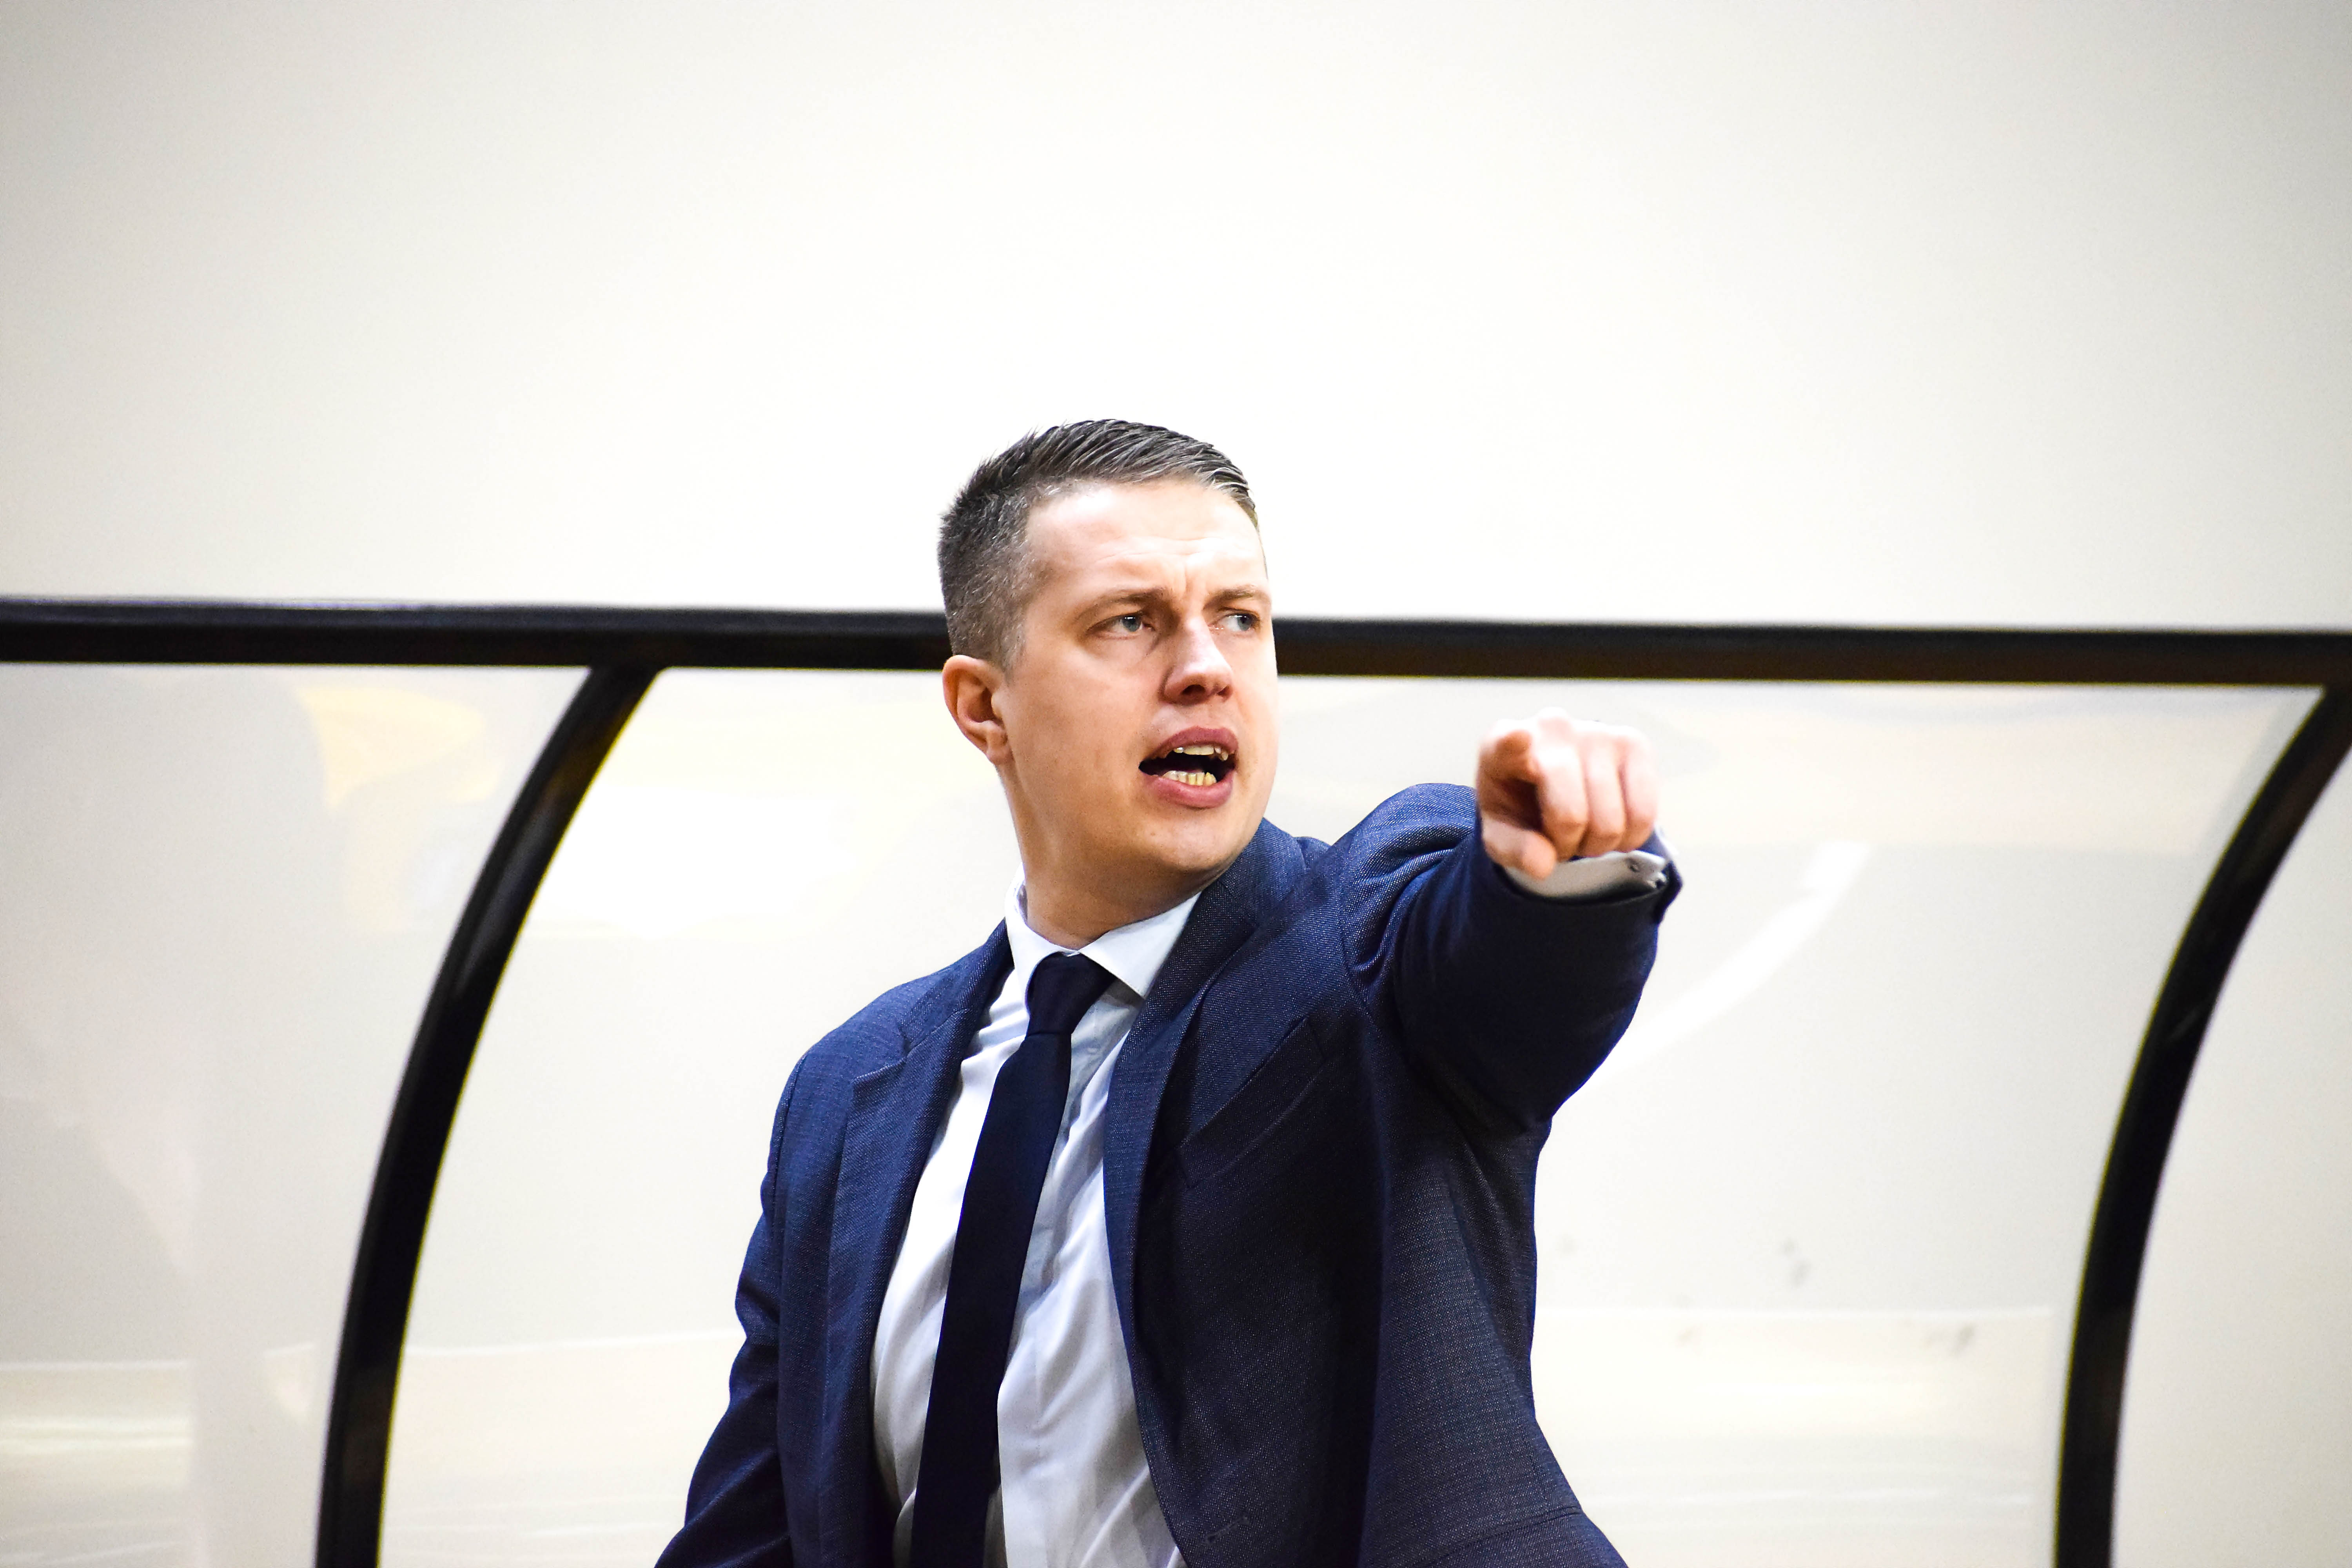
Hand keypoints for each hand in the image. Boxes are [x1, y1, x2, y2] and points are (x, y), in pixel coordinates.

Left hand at [1476, 709, 1658, 877]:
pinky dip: (1629, 837)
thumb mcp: (1501, 833)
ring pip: (1610, 822)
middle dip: (1567, 845)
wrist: (1552, 781)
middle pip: (1570, 816)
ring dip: (1597, 844)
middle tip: (1558, 836)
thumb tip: (1543, 865)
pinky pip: (1644, 814)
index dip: (1513, 743)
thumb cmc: (1520, 804)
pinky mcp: (1634, 743)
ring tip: (1582, 827)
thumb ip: (1513, 849)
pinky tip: (1612, 824)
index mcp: (1501, 744)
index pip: (1507, 742)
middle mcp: (1552, 728)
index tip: (1516, 738)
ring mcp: (1597, 731)